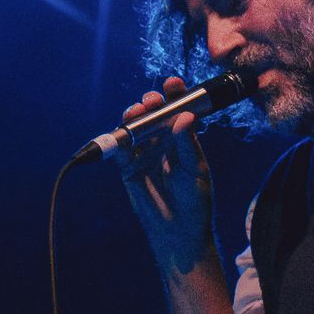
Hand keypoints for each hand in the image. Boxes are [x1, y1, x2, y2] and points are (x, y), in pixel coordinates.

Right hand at [116, 76, 214, 271]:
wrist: (178, 230)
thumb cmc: (194, 200)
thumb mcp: (196, 170)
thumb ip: (187, 144)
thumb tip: (183, 116)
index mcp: (183, 137)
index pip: (179, 109)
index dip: (175, 93)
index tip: (173, 82)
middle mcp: (162, 140)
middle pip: (154, 113)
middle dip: (151, 102)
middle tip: (152, 100)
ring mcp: (144, 152)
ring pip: (135, 126)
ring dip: (134, 115)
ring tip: (137, 111)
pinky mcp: (128, 166)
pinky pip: (120, 149)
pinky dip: (118, 138)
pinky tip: (122, 131)